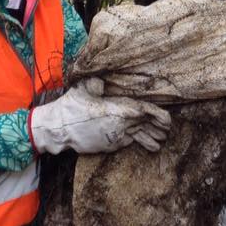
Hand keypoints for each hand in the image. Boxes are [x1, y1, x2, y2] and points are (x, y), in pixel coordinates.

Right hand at [29, 81, 171, 154]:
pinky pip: (126, 142)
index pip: (143, 111)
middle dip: (158, 128)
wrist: (57, 129)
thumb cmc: (71, 106)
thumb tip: (101, 80)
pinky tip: (141, 141)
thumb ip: (95, 83)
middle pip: (145, 126)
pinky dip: (135, 140)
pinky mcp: (109, 146)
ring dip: (150, 140)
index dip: (157, 115)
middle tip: (168, 129)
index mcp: (116, 110)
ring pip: (138, 138)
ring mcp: (115, 137)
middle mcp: (119, 125)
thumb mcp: (83, 89)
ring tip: (159, 142)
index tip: (167, 119)